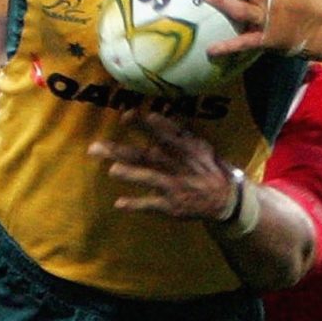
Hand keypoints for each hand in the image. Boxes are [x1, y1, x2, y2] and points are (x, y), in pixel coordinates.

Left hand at [93, 114, 236, 217]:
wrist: (225, 199)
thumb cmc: (207, 169)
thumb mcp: (200, 147)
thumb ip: (180, 133)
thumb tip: (161, 115)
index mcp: (183, 149)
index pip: (164, 133)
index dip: (146, 124)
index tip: (127, 115)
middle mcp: (177, 166)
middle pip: (146, 155)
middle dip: (122, 151)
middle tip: (96, 147)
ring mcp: (174, 186)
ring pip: (150, 178)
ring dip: (132, 174)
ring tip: (112, 170)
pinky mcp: (171, 205)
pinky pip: (151, 204)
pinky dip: (136, 204)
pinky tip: (119, 203)